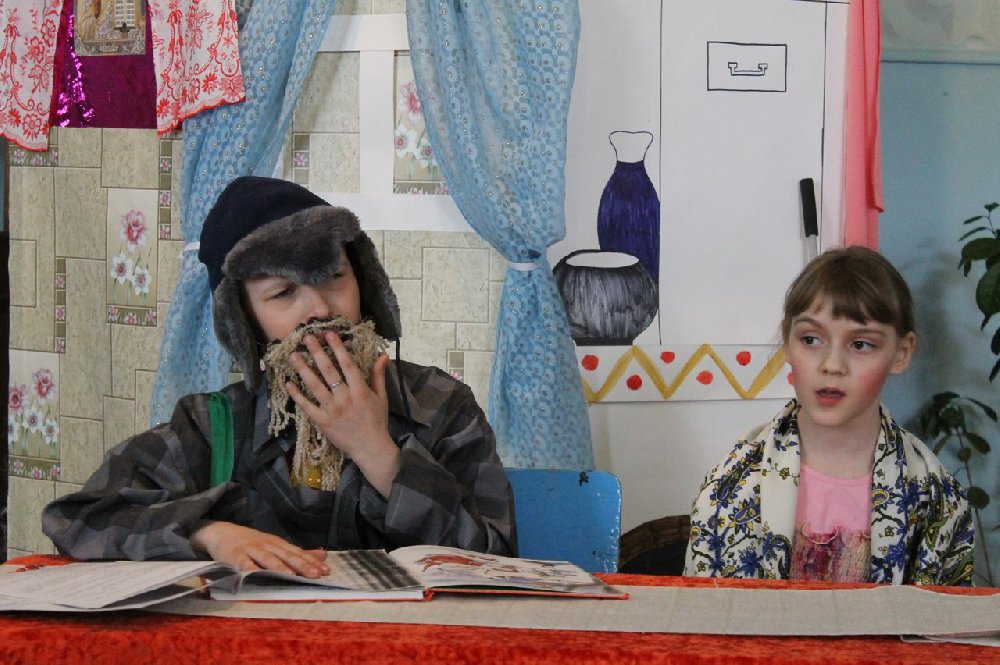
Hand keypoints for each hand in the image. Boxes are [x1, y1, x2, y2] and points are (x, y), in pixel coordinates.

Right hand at [190, 521, 329, 576]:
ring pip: (268, 559)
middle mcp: (267, 545)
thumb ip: (299, 552)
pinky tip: (258, 577)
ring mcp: (251, 550)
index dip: (311, 562)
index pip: (298, 553)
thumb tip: (324, 555)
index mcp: (278, 544)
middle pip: (287, 555)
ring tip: (292, 575)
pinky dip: (251, 570)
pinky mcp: (235, 557)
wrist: (222, 532)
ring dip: (280, 567)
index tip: (326, 571)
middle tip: (317, 574)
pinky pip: (244, 564)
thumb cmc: (252, 543)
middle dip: (302, 565)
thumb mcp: (276, 545)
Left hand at [285, 331, 400, 496]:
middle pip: (329, 371)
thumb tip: (382, 355)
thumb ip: (378, 375)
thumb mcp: (382, 397)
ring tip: (293, 356)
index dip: (338, 348)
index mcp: (361, 391)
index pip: (348, 365)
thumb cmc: (377, 421)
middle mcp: (345, 398)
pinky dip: (297, 395)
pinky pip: (307, 406)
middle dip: (317, 353)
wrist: (371, 448)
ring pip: (315, 386)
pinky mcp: (323, 422)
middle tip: (306, 338)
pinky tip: (288, 383)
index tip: (329, 334)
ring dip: (303, 370)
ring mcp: (332, 410)